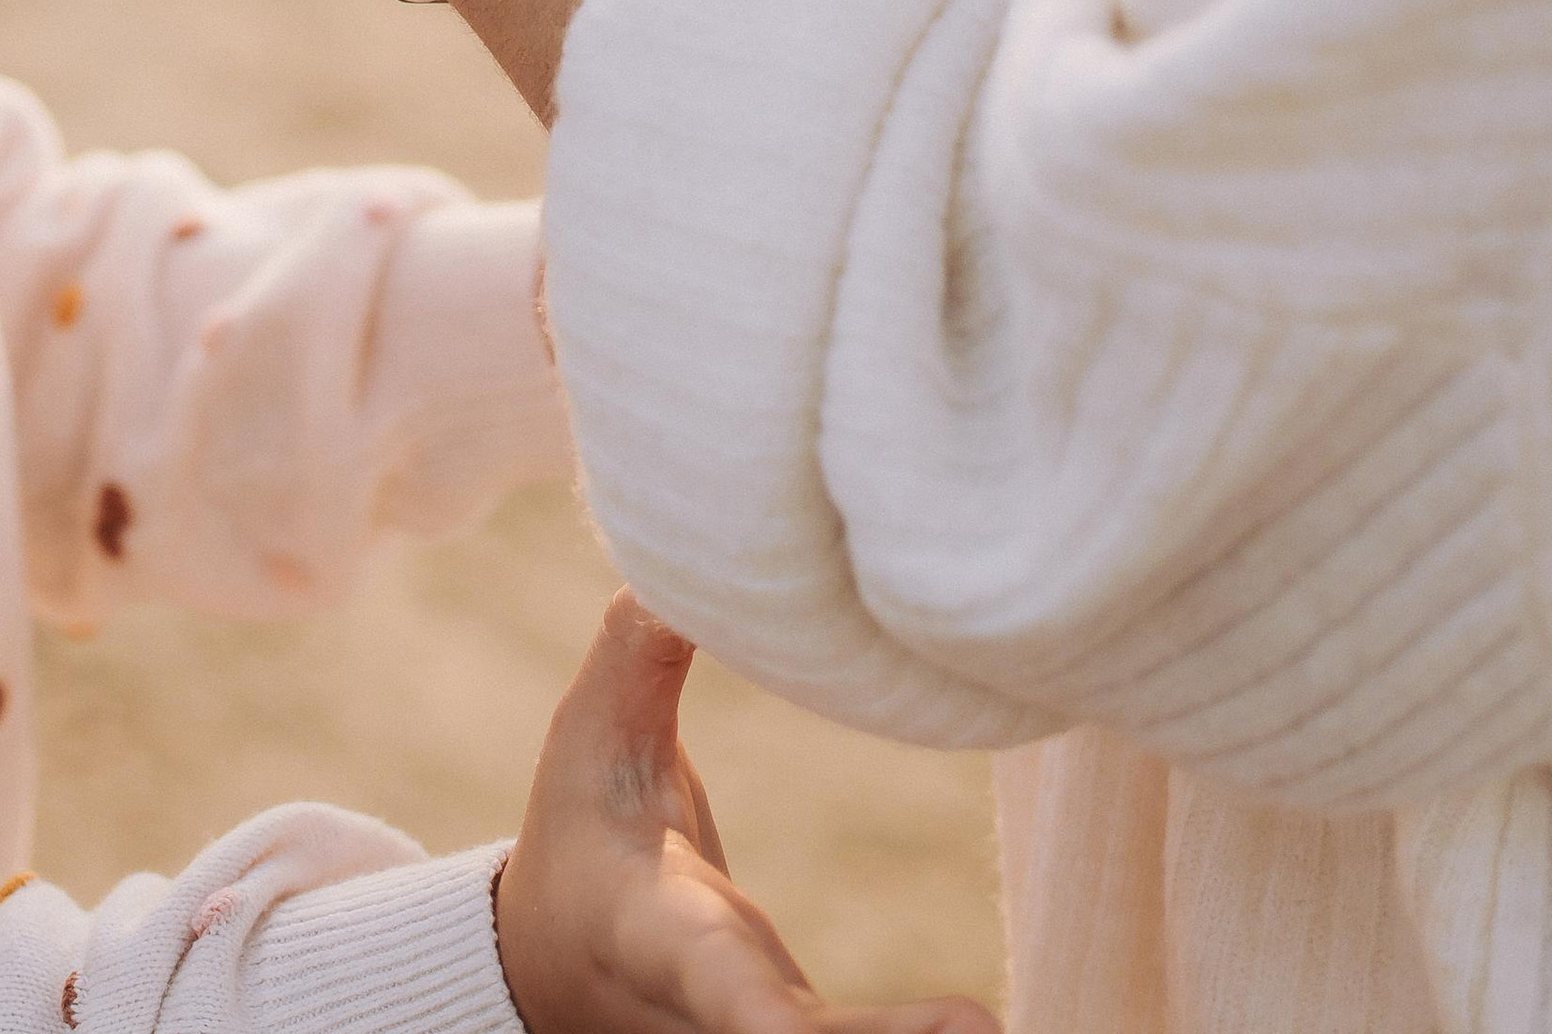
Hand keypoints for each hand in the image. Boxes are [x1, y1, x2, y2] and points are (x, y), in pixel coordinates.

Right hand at [497, 595, 994, 1033]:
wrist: (557, 961)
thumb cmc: (585, 824)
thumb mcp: (595, 734)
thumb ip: (639, 651)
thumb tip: (677, 564)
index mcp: (664, 929)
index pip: (718, 980)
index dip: (766, 1016)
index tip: (807, 1032)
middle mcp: (720, 1012)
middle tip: (982, 1030)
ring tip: (993, 1032)